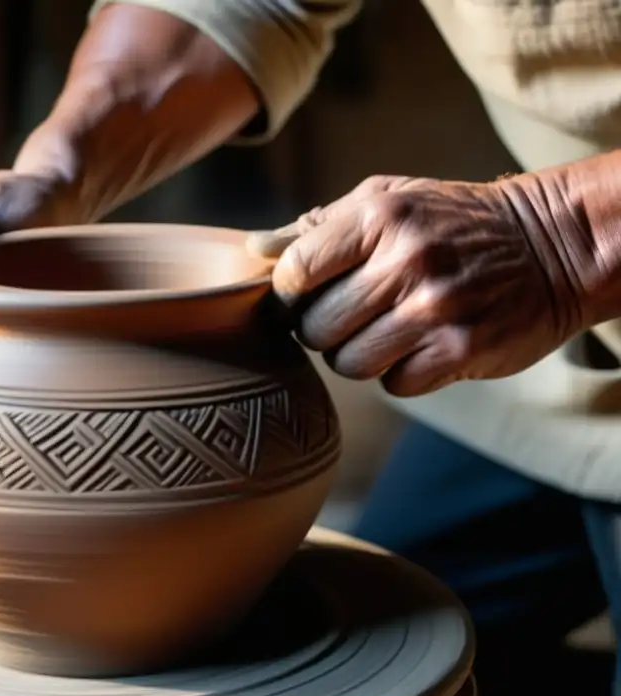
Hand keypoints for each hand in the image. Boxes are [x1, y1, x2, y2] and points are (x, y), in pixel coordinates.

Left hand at [248, 175, 590, 395]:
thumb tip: (252, 248)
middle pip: (315, 328)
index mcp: (381, 215)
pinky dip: (401, 373)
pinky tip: (420, 347)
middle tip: (352, 316)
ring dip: (359, 356)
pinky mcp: (461, 350)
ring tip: (385, 332)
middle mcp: (407, 260)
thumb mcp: (389, 201)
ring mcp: (435, 308)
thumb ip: (320, 228)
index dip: (291, 293)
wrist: (552, 246)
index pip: (294, 272)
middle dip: (324, 330)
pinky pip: (395, 385)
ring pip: (349, 364)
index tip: (307, 294)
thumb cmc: (451, 223)